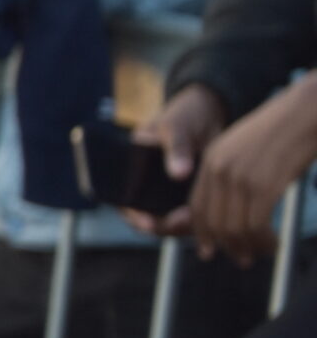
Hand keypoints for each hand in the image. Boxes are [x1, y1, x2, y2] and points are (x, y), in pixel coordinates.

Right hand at [129, 84, 225, 236]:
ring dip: (184, 225)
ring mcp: (169, 193)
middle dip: (164, 224)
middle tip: (184, 219)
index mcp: (130, 170)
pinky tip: (214, 212)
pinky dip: (201, 219)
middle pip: (148, 218)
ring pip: (171, 221)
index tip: (149, 222)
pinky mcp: (192, 196)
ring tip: (201, 217)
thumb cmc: (184, 115)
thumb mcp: (176, 126)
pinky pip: (192, 216)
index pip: (124, 201)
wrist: (212, 111)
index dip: (134, 215)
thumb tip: (179, 173)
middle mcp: (146, 186)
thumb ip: (176, 147)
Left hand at [165, 77, 316, 262]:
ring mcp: (240, 177)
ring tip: (264, 251)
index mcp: (211, 159)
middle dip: (227, 246)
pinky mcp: (263, 185)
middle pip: (214, 222)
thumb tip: (232, 211)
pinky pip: (255, 226)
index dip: (203, 232)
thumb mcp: (247, 151)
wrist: (307, 112)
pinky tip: (275, 244)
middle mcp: (219, 169)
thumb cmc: (285, 133)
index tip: (209, 250)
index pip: (197, 205)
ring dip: (250, 246)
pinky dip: (264, 241)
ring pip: (235, 228)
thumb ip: (232, 176)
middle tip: (243, 259)